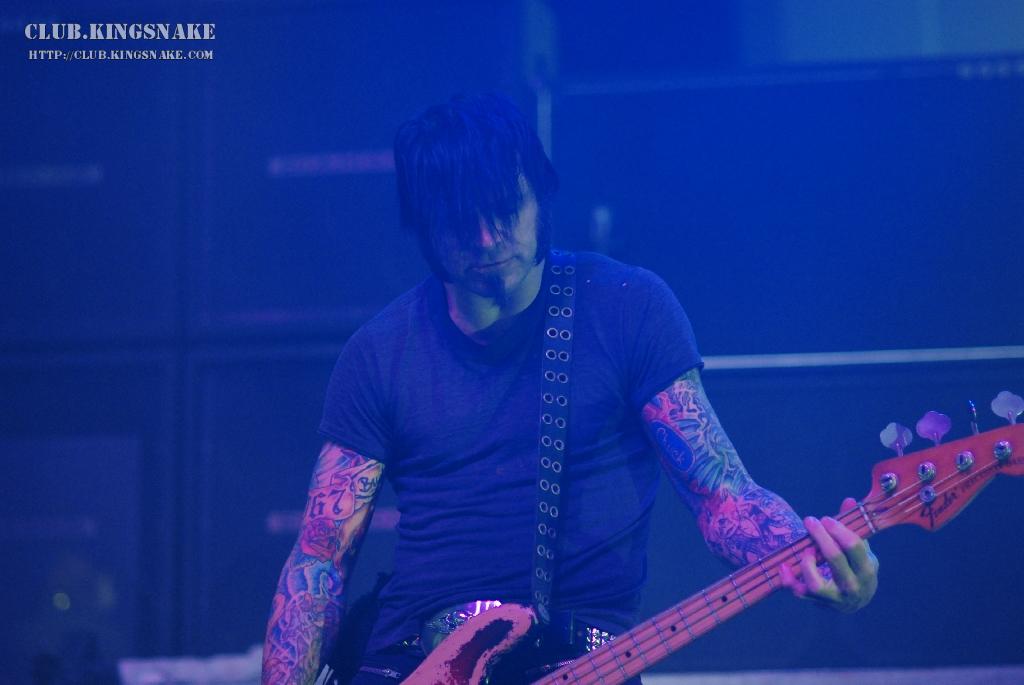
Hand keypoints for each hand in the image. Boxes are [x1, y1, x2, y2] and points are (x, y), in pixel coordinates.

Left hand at [779, 497, 878, 612]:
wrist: (856, 600)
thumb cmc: (858, 567)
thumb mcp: (862, 550)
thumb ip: (853, 526)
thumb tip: (848, 500)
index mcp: (867, 570)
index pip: (853, 547)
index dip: (838, 530)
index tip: (826, 519)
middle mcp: (852, 587)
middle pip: (835, 559)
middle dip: (820, 536)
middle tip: (810, 521)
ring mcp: (834, 598)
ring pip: (815, 583)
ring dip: (807, 562)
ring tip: (806, 550)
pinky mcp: (817, 603)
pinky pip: (799, 593)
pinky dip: (788, 579)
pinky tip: (784, 565)